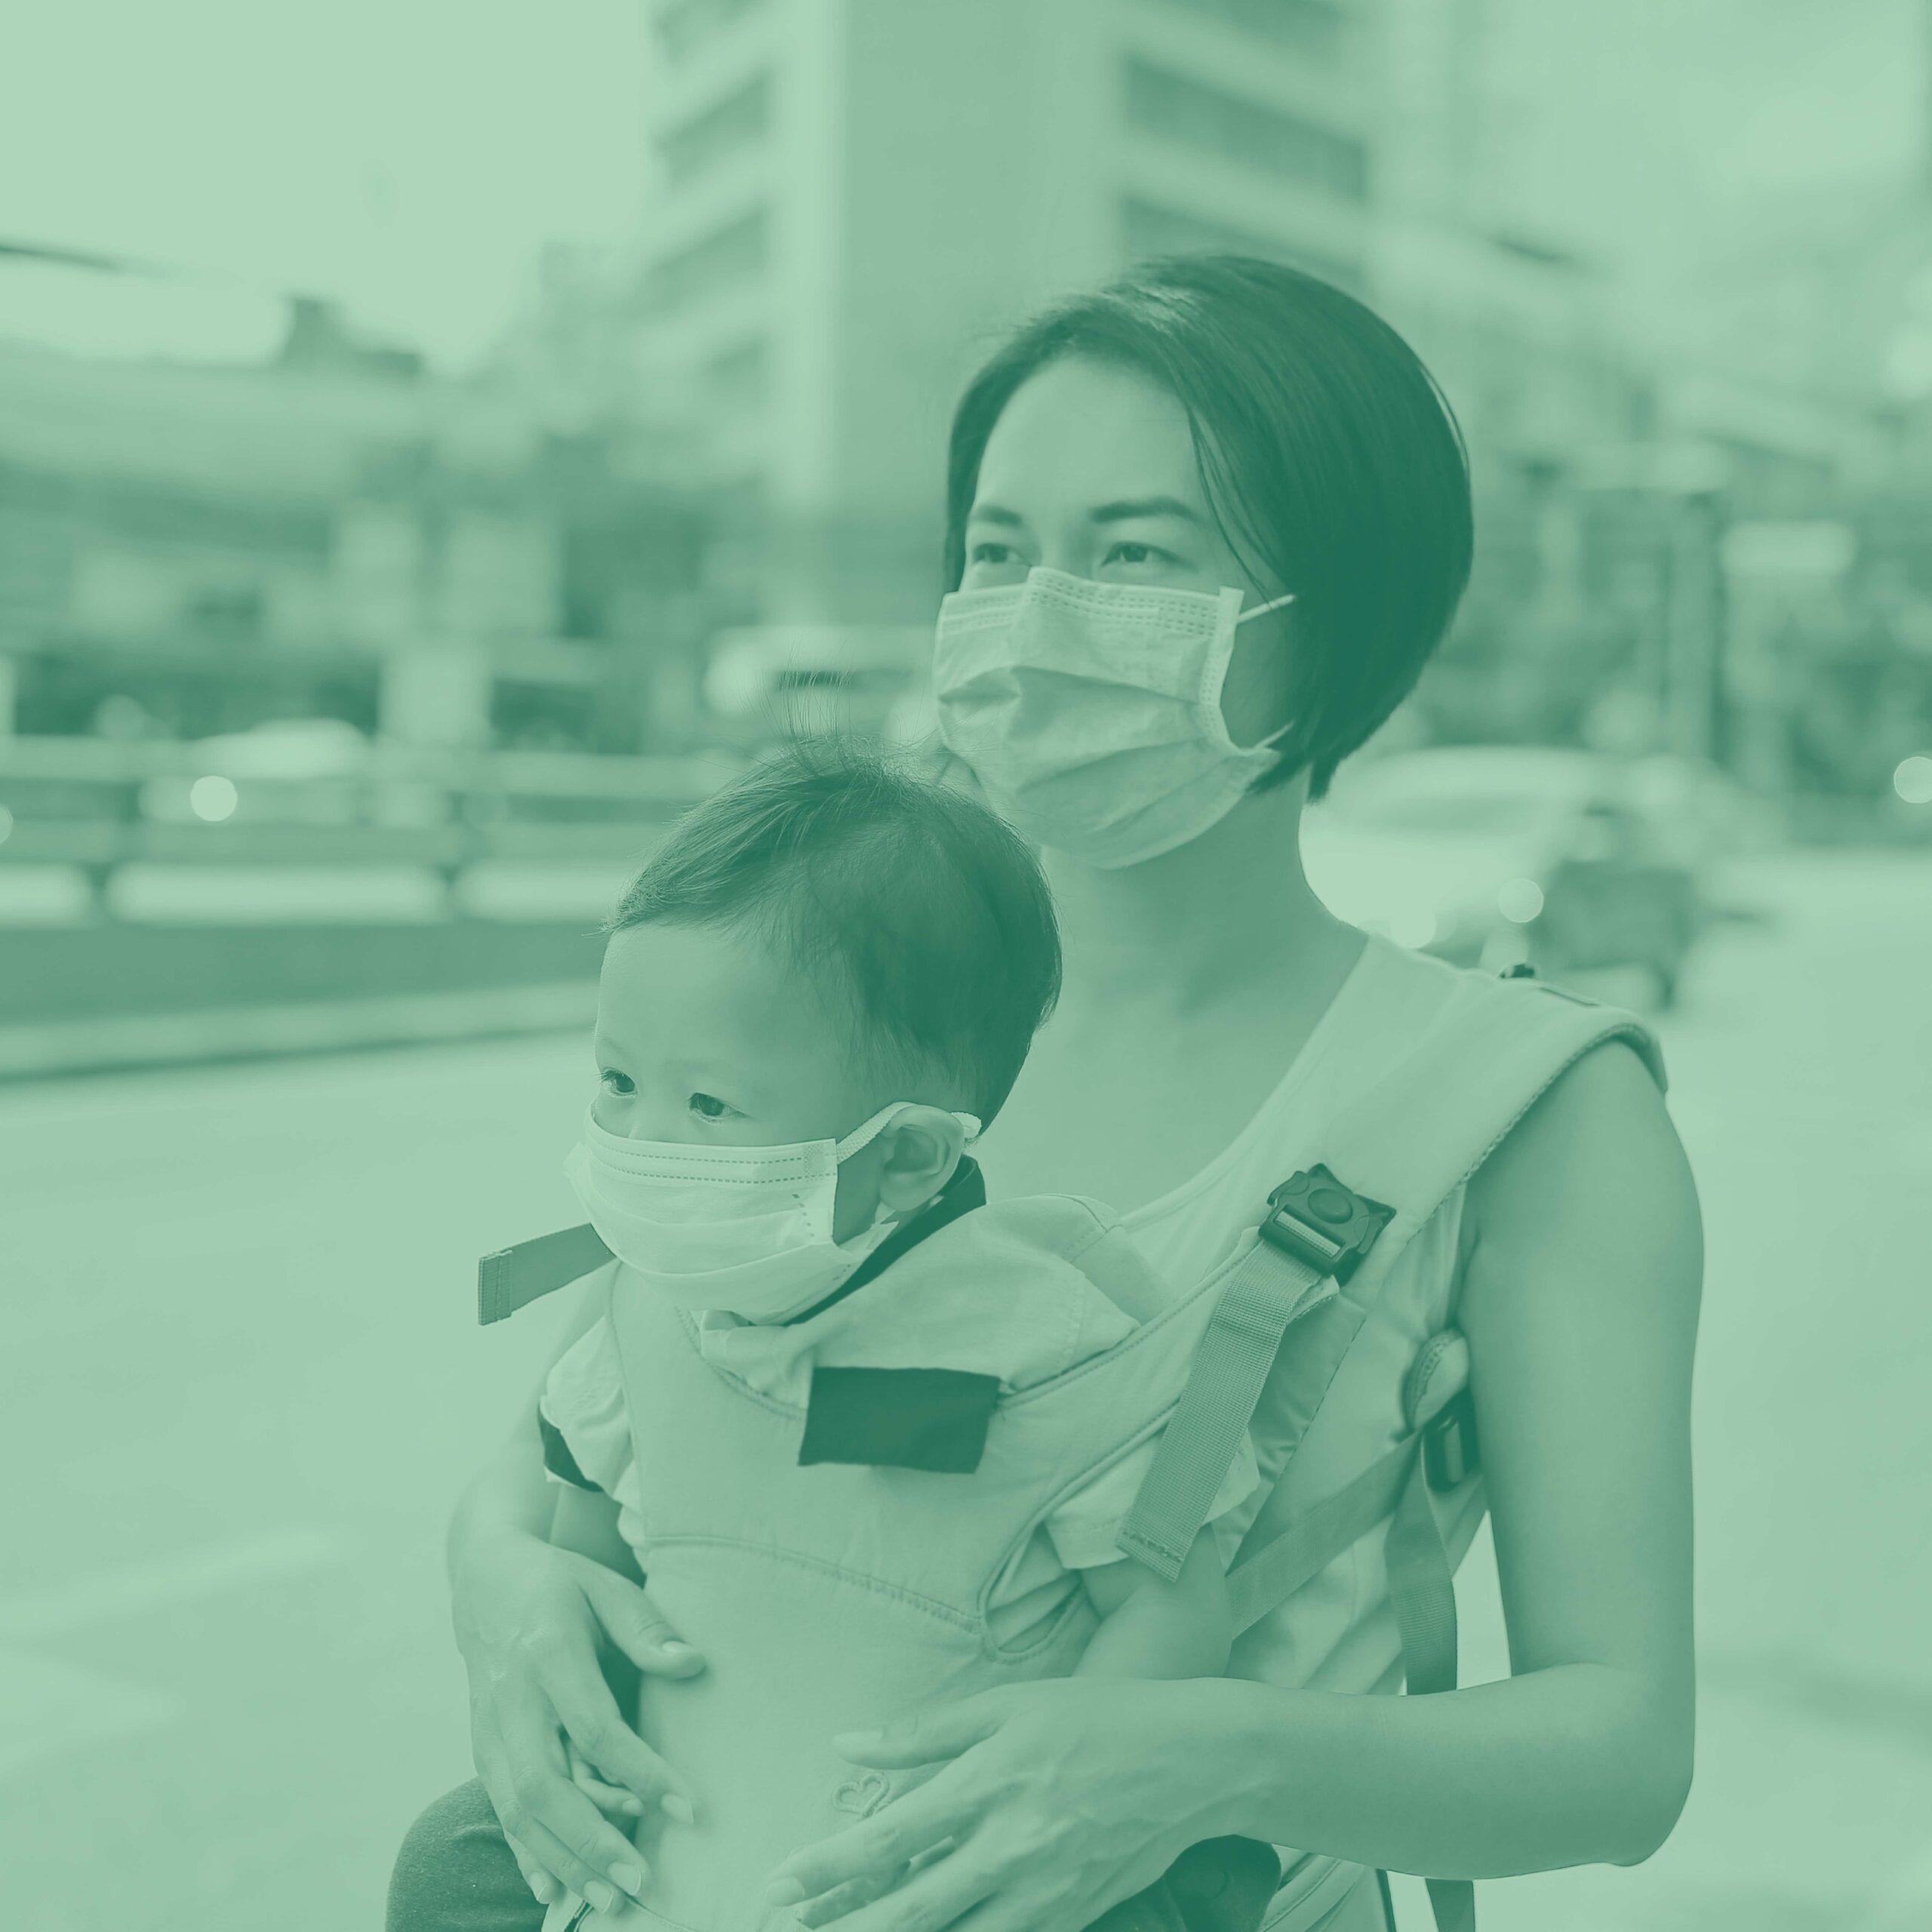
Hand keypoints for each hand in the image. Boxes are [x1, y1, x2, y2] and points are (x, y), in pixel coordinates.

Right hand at [453, 1527, 704, 1912]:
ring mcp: (490, 1731)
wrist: (483, 1579)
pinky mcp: (482, 1750)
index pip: (596, 1728)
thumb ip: (646, 1628)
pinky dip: (527, 1854)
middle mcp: (512, 1701)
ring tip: (610, 1899)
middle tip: (640, 1880)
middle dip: (591, 1840)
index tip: (688, 1808)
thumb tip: (694, 1665)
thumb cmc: (559, 1584)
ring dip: (563, 1860)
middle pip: (545, 1785)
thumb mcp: (606, 1586)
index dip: (641, 1772)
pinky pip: (501, 1811)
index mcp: (548, 1653)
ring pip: (519, 1811)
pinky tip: (555, 1890)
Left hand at [762, 1679, 1232, 1931]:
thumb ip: (922, 1734)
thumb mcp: (1006, 1705)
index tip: (779, 1885)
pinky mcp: (1069, 1918)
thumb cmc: (1094, 1718)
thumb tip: (846, 1745)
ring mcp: (1041, 1893)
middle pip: (911, 1910)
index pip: (889, 1839)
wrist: (1192, 1761)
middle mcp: (1007, 1848)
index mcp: (985, 1785)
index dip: (828, 1867)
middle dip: (845, 1931)